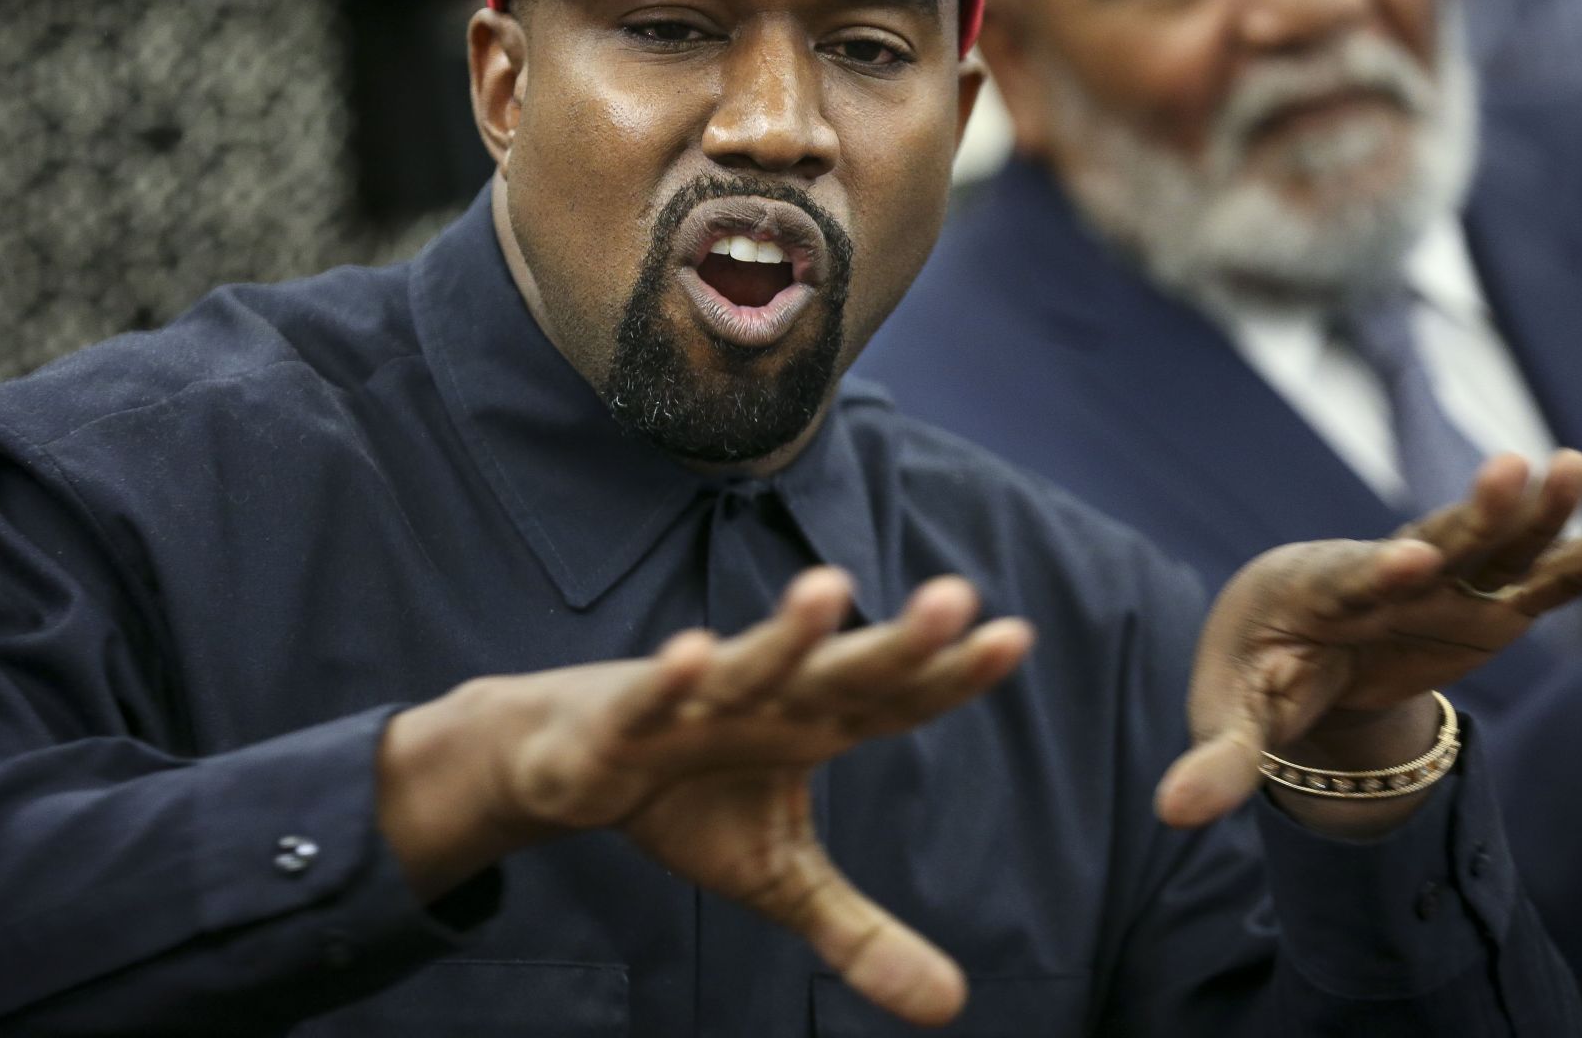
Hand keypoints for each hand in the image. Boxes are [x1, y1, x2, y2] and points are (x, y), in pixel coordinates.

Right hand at [377, 568, 1031, 1026]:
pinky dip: (668, 681)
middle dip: (895, 642)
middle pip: (841, 673)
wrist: (566, 762)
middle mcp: (768, 702)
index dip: (952, 676)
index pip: (896, 703)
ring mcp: (697, 703)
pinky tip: (691, 652)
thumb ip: (861, 933)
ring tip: (829, 586)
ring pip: (749, 667)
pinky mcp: (626, 721)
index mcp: (814, 727)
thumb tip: (951, 1007)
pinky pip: (650, 701)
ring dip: (784, 635)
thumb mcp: (781, 877)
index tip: (1016, 637)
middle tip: (955, 597)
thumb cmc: (687, 797)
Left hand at [1157, 450, 1581, 833]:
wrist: (1286, 642)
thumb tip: (1170, 814)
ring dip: (1534, 509)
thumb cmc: (1253, 675)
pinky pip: (1549, 571)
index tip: (1410, 561)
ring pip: (1494, 542)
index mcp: (1311, 592)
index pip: (1348, 579)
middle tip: (1510, 471)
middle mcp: (1382, 574)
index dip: (1378, 571)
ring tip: (1573, 465)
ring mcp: (1443, 584)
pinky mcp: (1487, 604)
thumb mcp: (1232, 719)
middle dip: (1469, 514)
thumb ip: (1216, 760)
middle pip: (1431, 539)